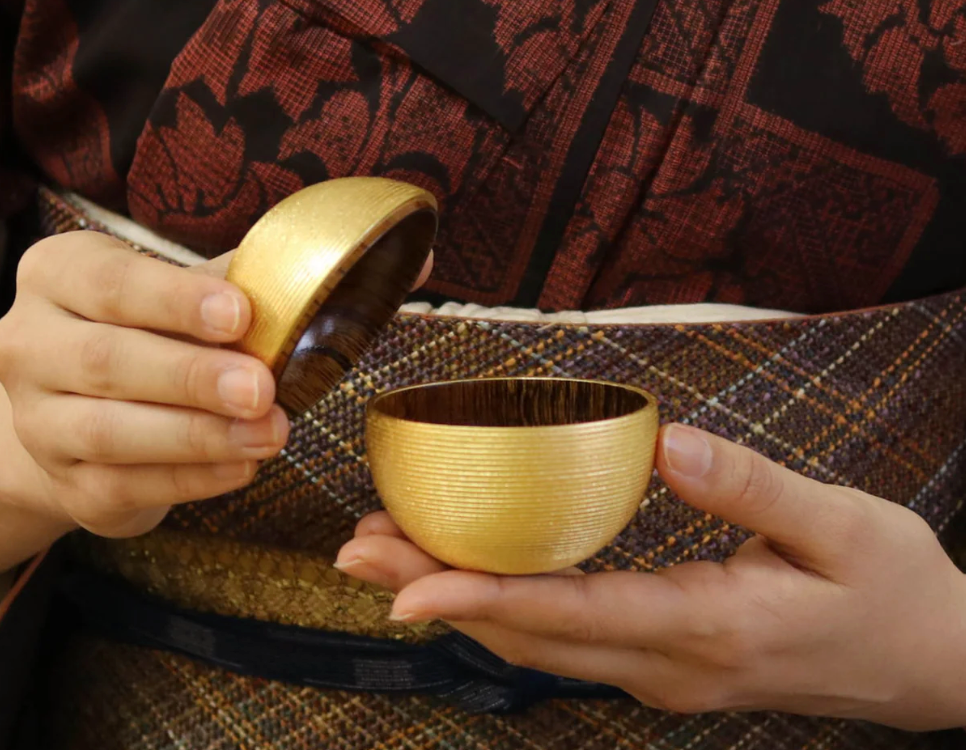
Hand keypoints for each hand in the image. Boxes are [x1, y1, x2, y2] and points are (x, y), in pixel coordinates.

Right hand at [0, 231, 289, 546]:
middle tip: (260, 387)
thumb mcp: (179, 296)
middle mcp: (30, 346)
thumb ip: (226, 285)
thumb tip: (297, 281)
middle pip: (105, 360)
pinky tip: (244, 466)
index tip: (240, 313)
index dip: (176, 300)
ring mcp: (40, 423)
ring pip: (110, 432)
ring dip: (199, 435)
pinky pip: (127, 485)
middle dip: (192, 376)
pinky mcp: (69, 485)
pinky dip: (193, 478)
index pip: (110, 282)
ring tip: (269, 432)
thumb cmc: (151, 336)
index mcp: (57, 277)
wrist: (88, 418)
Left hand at [337, 424, 965, 730]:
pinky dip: (506, 607)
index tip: (401, 585)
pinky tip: (470, 576)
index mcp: (709, 625)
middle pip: (530, 633)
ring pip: (539, 644)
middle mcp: (669, 663)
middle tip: (357, 551)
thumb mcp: (844, 525)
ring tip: (388, 557)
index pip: (571, 615)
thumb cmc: (894, 591)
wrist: (935, 663)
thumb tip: (667, 444)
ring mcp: (664, 673)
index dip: (479, 597)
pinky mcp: (666, 662)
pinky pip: (566, 640)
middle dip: (438, 593)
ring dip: (461, 600)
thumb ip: (752, 487)